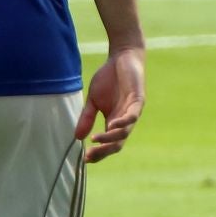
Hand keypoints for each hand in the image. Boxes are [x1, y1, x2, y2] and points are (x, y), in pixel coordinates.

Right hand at [77, 44, 144, 162]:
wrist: (122, 58)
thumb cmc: (109, 79)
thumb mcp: (93, 100)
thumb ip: (87, 117)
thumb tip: (77, 138)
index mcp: (114, 122)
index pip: (109, 144)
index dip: (99, 153)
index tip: (85, 159)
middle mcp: (124, 121)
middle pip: (117, 143)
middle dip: (104, 151)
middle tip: (90, 155)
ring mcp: (132, 111)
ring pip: (124, 133)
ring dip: (110, 138)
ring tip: (96, 140)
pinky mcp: (138, 100)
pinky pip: (132, 116)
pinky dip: (122, 123)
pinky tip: (111, 125)